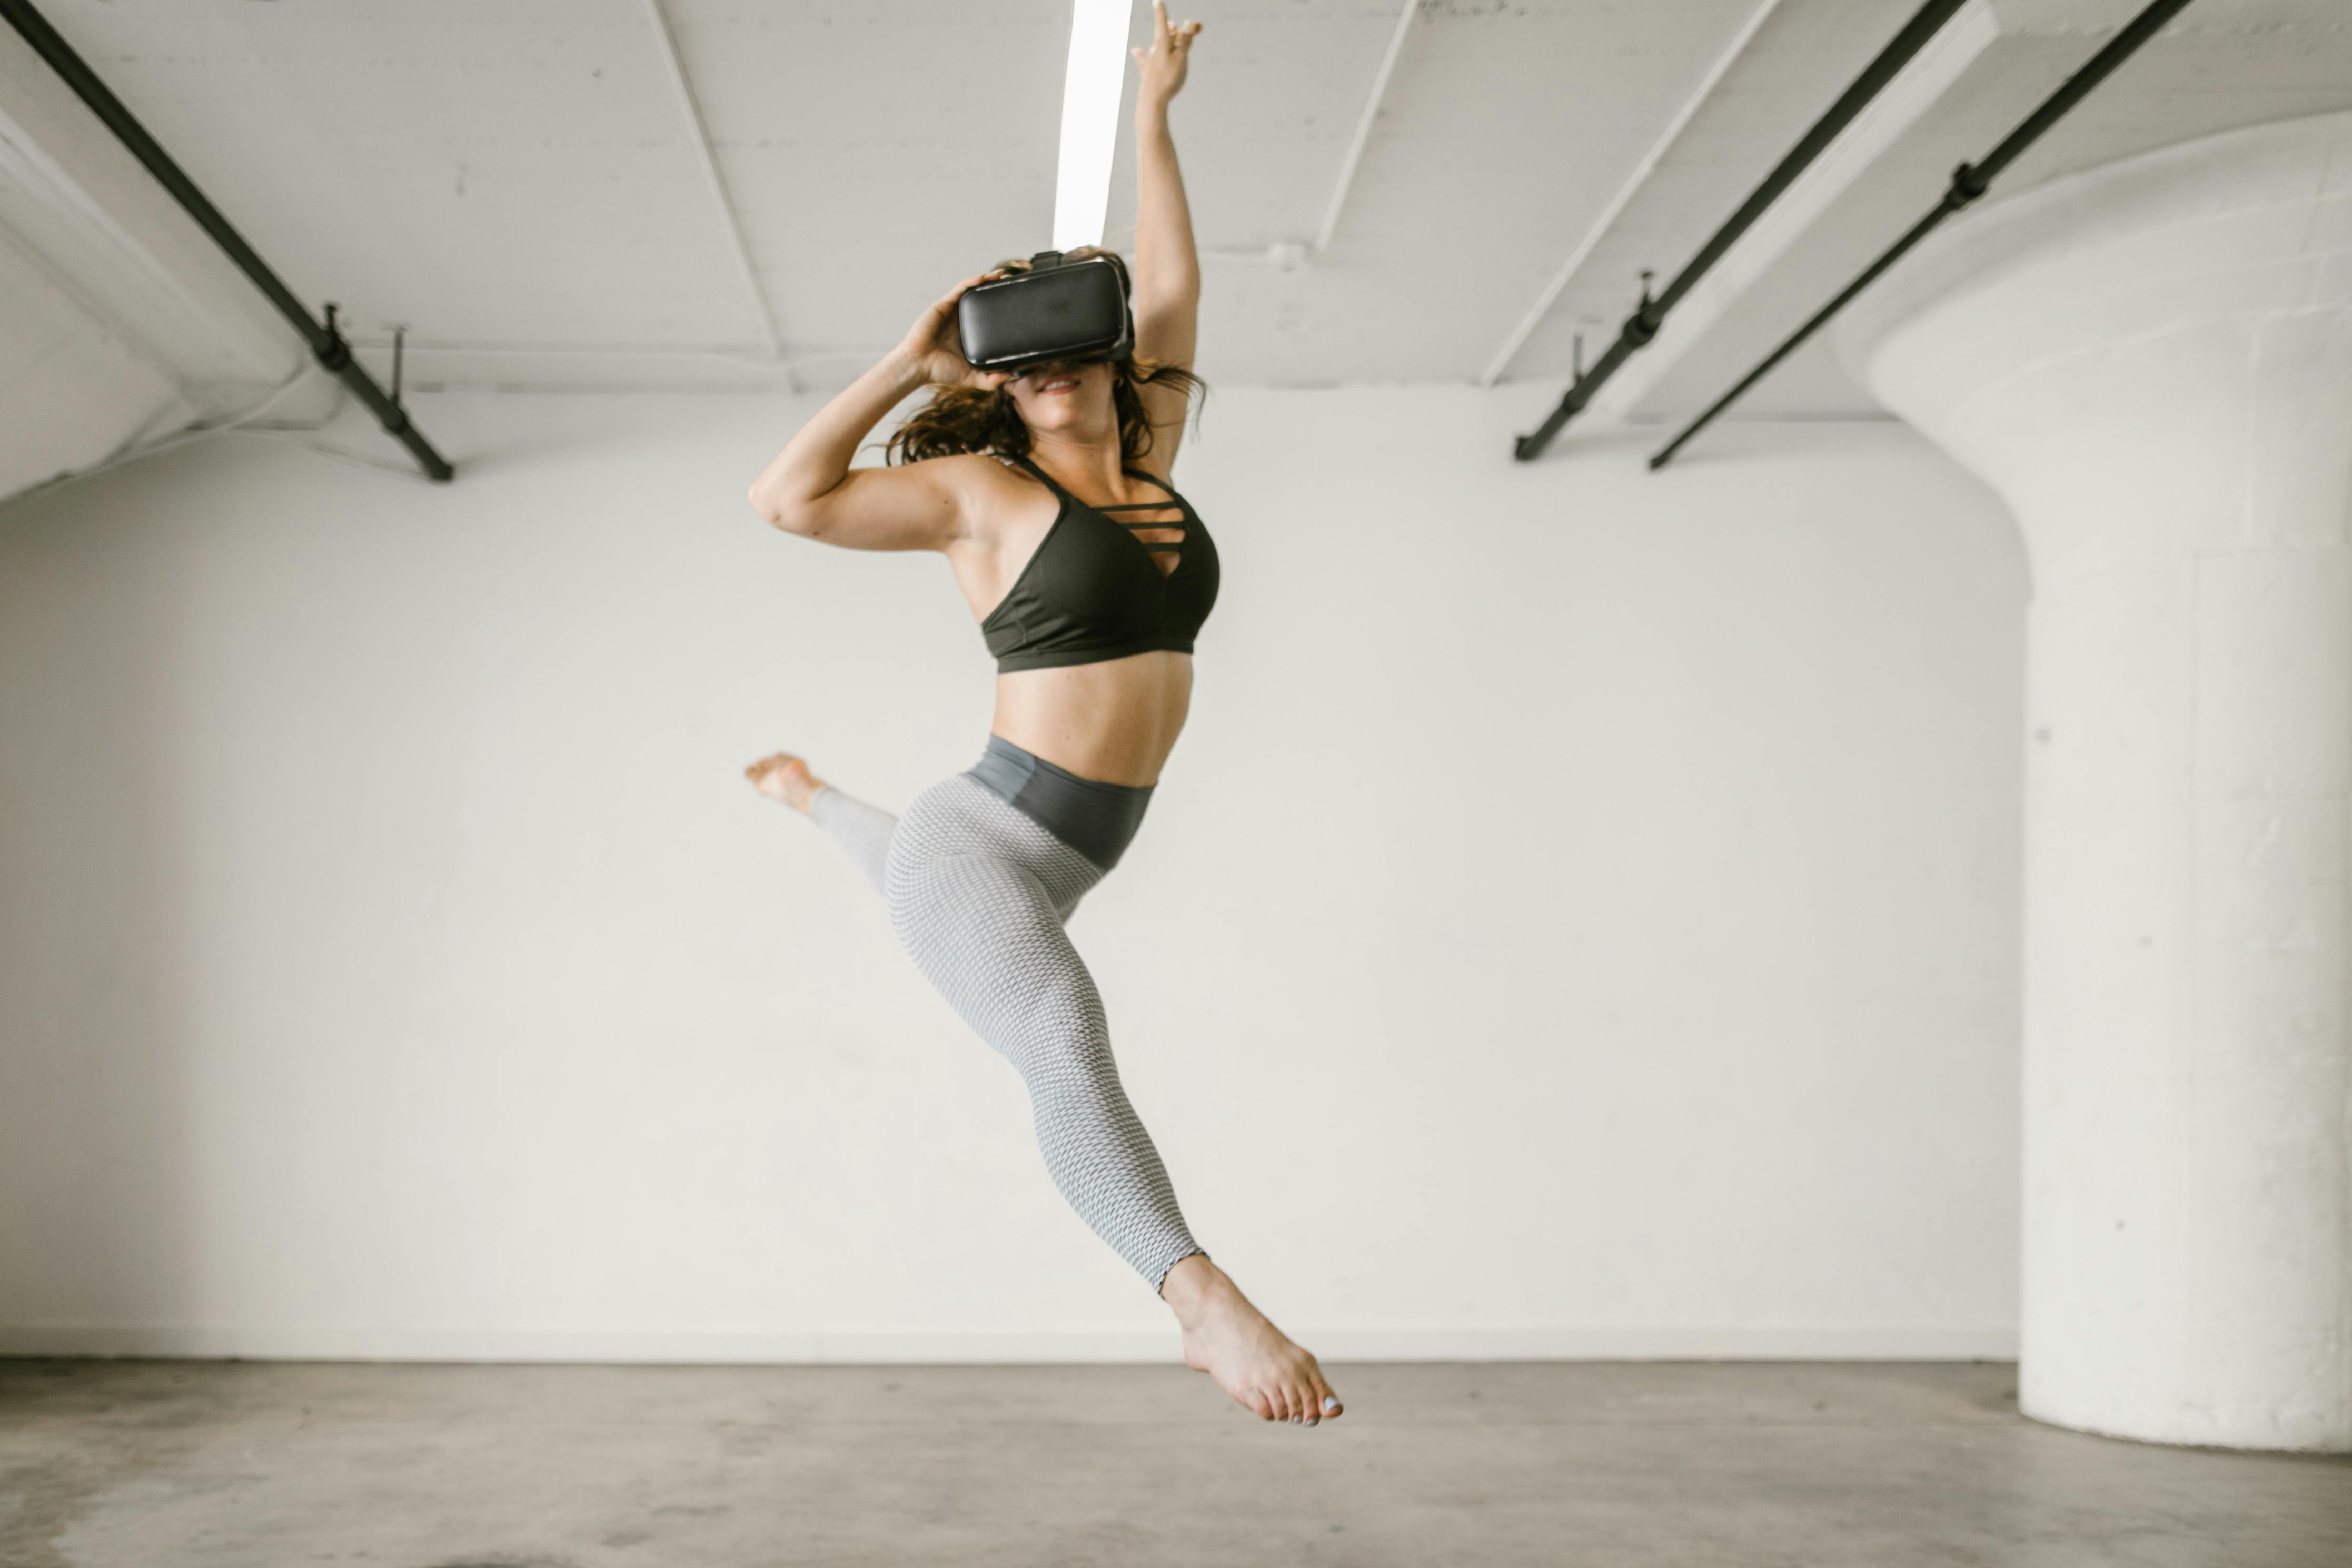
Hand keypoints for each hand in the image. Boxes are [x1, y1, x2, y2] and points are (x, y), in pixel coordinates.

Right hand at [894, 272, 1010, 390]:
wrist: (919, 365)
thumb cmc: (941, 371)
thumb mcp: (973, 378)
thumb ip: (992, 380)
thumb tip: (1011, 375)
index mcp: (971, 334)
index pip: (989, 317)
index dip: (1002, 309)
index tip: (1019, 304)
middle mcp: (963, 320)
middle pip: (983, 301)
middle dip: (997, 291)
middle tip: (1014, 284)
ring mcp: (953, 311)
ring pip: (973, 292)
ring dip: (987, 281)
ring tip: (1002, 276)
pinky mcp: (944, 305)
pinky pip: (960, 289)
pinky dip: (972, 282)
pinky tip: (984, 278)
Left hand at [1132, 1, 1199, 114]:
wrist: (1152, 100)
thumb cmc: (1169, 78)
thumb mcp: (1181, 58)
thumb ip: (1185, 41)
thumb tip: (1188, 23)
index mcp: (1162, 43)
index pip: (1162, 23)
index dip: (1161, 12)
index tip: (1156, 0)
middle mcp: (1154, 49)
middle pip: (1165, 35)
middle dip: (1175, 29)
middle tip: (1186, 28)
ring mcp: (1150, 60)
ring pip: (1159, 45)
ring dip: (1167, 39)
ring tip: (1171, 29)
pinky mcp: (1147, 72)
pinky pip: (1145, 59)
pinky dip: (1141, 53)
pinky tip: (1135, 50)